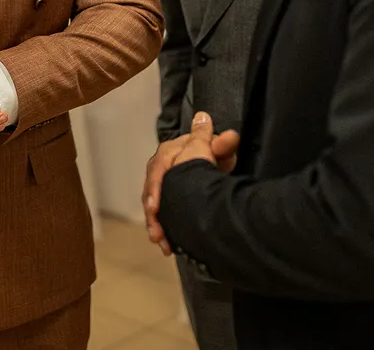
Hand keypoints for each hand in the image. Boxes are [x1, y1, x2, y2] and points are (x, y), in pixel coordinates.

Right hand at [142, 113, 239, 255]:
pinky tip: (167, 246)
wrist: (213, 170)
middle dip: (153, 214)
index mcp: (168, 154)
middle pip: (151, 193)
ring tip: (162, 242)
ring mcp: (160, 186)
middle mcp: (160, 169)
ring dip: (156, 225)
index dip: (155, 189)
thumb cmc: (213, 155)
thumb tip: (221, 127)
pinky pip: (158, 216)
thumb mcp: (216, 148)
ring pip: (152, 207)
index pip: (157, 170)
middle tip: (158, 233)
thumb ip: (222, 143)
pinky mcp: (164, 200)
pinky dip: (163, 231)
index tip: (155, 207)